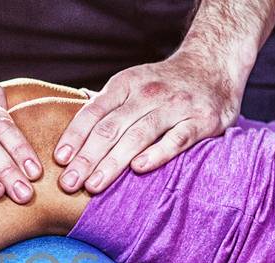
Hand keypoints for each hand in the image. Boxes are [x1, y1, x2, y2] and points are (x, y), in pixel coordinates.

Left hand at [53, 50, 242, 193]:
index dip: (74, 136)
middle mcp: (148, 93)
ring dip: (113, 162)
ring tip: (93, 185)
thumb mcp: (133, 83)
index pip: (94, 112)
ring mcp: (175, 106)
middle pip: (111, 128)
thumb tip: (72, 136)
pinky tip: (138, 169)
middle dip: (86, 158)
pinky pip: (177, 139)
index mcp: (126, 84)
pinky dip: (157, 153)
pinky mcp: (201, 120)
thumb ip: (107, 106)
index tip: (59, 160)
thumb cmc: (165, 83)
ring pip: (138, 135)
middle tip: (68, 184)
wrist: (214, 64)